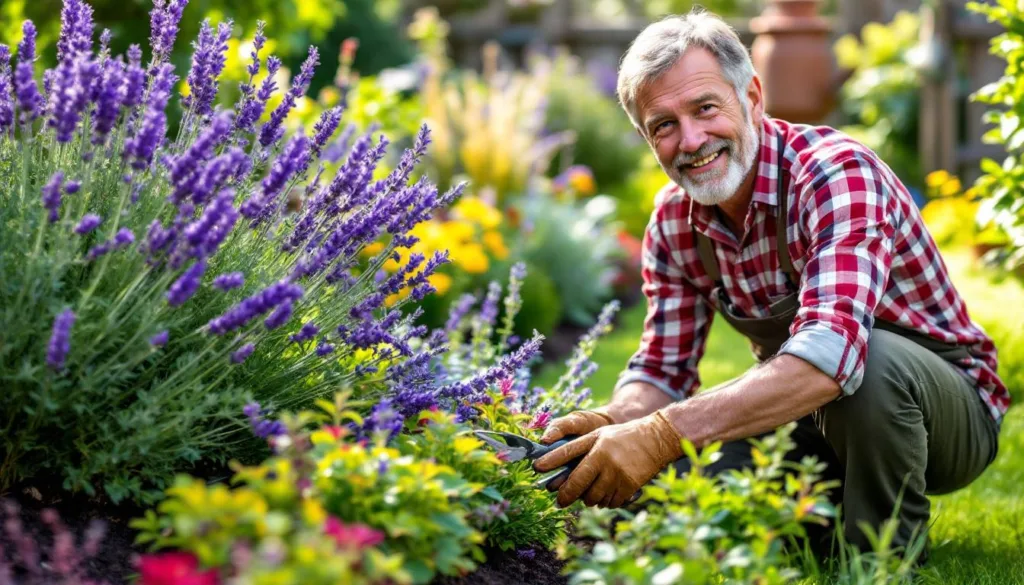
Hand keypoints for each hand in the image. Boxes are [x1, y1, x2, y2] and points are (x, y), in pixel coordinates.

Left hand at [533, 411, 684, 508]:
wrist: (655, 440)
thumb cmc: (621, 438)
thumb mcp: (599, 436)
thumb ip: (579, 448)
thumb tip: (558, 467)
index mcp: (596, 446)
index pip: (567, 455)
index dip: (550, 462)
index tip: (537, 469)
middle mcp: (605, 461)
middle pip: (578, 486)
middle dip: (565, 496)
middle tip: (560, 501)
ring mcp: (618, 475)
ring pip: (593, 498)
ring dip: (588, 498)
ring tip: (590, 491)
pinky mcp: (629, 487)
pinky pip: (609, 503)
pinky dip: (605, 501)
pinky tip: (606, 492)